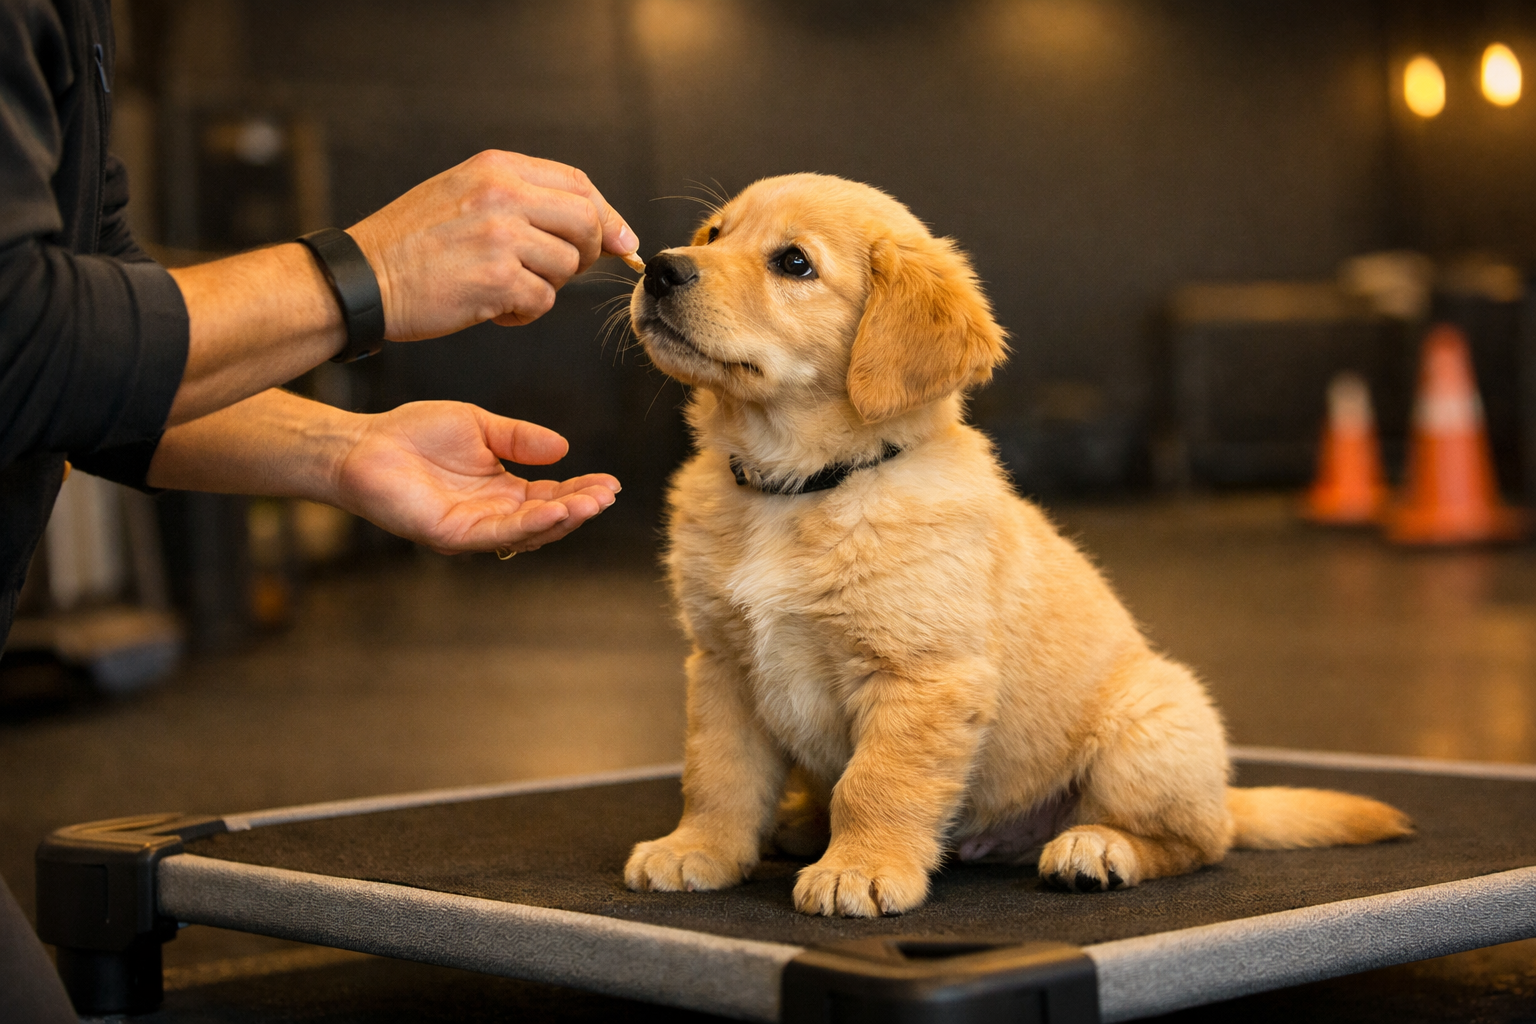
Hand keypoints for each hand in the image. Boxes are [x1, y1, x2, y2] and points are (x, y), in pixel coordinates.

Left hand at [332, 401, 618, 554]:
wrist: (365, 443)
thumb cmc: (414, 433)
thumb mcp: (480, 426)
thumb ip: (520, 439)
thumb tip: (564, 449)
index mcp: (502, 490)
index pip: (551, 496)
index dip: (580, 491)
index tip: (610, 483)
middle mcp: (492, 514)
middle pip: (547, 519)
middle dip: (580, 508)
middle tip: (607, 496)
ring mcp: (473, 528)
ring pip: (528, 532)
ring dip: (562, 519)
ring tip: (590, 504)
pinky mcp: (452, 535)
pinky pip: (497, 534)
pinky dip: (528, 524)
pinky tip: (552, 510)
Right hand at [348, 151, 639, 339]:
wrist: (362, 279)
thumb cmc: (412, 245)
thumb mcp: (462, 195)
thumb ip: (522, 200)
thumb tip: (596, 225)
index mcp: (496, 168)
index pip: (578, 183)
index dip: (607, 215)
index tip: (620, 242)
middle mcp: (502, 194)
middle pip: (586, 222)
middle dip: (586, 254)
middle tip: (556, 272)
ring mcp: (501, 235)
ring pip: (567, 266)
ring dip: (545, 287)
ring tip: (505, 290)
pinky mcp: (497, 278)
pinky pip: (543, 301)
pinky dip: (524, 313)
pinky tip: (492, 309)